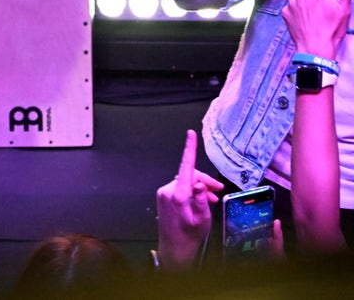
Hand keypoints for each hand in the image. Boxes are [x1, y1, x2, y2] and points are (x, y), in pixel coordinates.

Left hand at [155, 129, 223, 270]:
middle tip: (219, 191)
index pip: (185, 167)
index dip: (189, 149)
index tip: (190, 134)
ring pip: (186, 181)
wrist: (174, 248)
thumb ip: (202, 199)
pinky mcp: (164, 197)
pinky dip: (191, 191)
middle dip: (205, 180)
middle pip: (189, 175)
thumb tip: (200, 183)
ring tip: (214, 198)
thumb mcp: (203, 219)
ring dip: (200, 187)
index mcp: (178, 195)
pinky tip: (202, 200)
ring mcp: (164, 193)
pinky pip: (180, 187)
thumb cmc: (191, 235)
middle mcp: (168, 190)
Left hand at [282, 0, 353, 58]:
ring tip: (315, 18)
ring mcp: (293, 1)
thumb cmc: (332, 29)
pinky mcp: (285, 10)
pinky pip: (294, 6)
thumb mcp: (344, 9)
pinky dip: (299, 11)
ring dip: (308, 4)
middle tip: (324, 11)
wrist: (314, 47)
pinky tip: (305, 20)